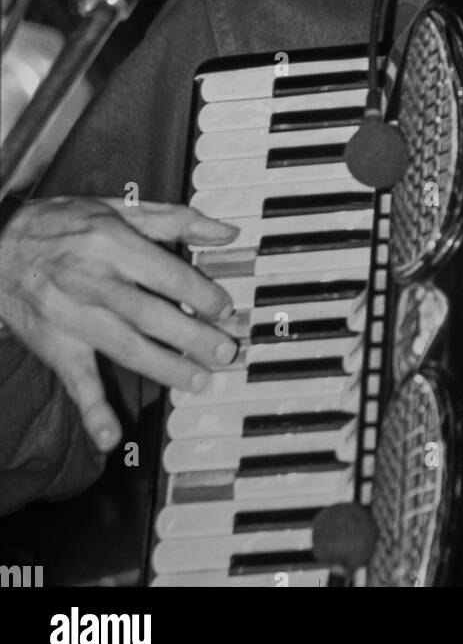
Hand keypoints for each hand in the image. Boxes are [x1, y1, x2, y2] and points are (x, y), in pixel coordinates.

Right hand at [0, 197, 240, 452]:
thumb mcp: (117, 208)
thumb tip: (225, 231)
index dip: (201, 293)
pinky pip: (75, 380)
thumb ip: (175, 220)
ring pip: (125, 348)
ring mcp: (73, 317)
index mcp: (112, 243)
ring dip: (165, 368)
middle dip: (193, 336)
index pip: (166, 274)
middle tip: (224, 351)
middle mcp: (93, 281)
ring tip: (198, 380)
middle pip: (151, 315)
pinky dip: (92, 409)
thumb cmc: (62, 223)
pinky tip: (110, 435)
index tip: (225, 309)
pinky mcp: (55, 344)